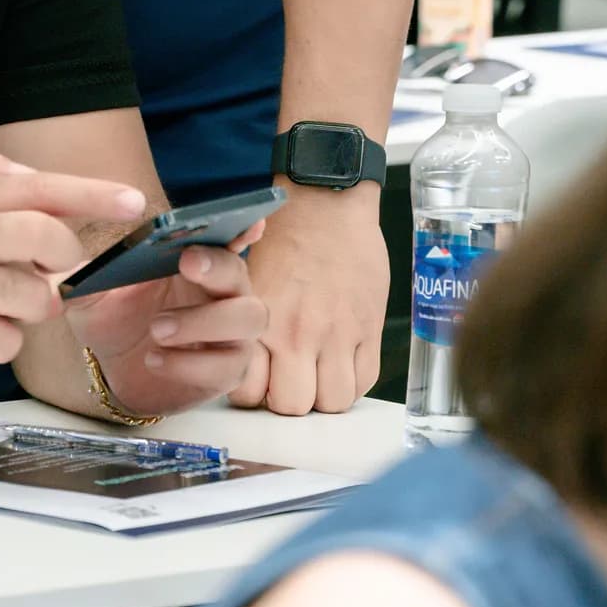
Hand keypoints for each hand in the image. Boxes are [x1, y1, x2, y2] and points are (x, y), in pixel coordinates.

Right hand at [0, 143, 144, 380]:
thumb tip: (40, 180)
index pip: (38, 187)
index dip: (92, 194)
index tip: (133, 202)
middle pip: (42, 236)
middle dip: (63, 257)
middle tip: (52, 268)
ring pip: (34, 296)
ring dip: (31, 307)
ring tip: (0, 303)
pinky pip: (7, 341)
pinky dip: (1, 341)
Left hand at [64, 224, 268, 417]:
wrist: (113, 369)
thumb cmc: (112, 316)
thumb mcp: (92, 292)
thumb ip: (89, 273)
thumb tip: (73, 257)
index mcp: (197, 260)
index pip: (228, 237)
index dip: (241, 226)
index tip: (245, 219)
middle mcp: (224, 291)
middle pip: (239, 273)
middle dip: (217, 266)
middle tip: (186, 263)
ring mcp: (232, 332)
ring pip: (246, 319)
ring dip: (204, 320)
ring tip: (158, 328)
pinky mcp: (227, 370)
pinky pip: (225, 366)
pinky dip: (189, 363)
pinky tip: (155, 359)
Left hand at [228, 190, 387, 414]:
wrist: (325, 199)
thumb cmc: (282, 230)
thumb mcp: (246, 274)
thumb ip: (245, 320)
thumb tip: (237, 356)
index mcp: (261, 321)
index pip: (249, 392)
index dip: (253, 393)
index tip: (258, 381)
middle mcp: (297, 334)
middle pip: (292, 406)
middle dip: (288, 401)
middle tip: (288, 382)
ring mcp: (337, 334)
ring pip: (332, 402)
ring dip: (324, 395)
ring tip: (317, 376)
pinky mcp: (369, 327)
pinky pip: (365, 379)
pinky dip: (354, 380)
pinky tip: (343, 365)